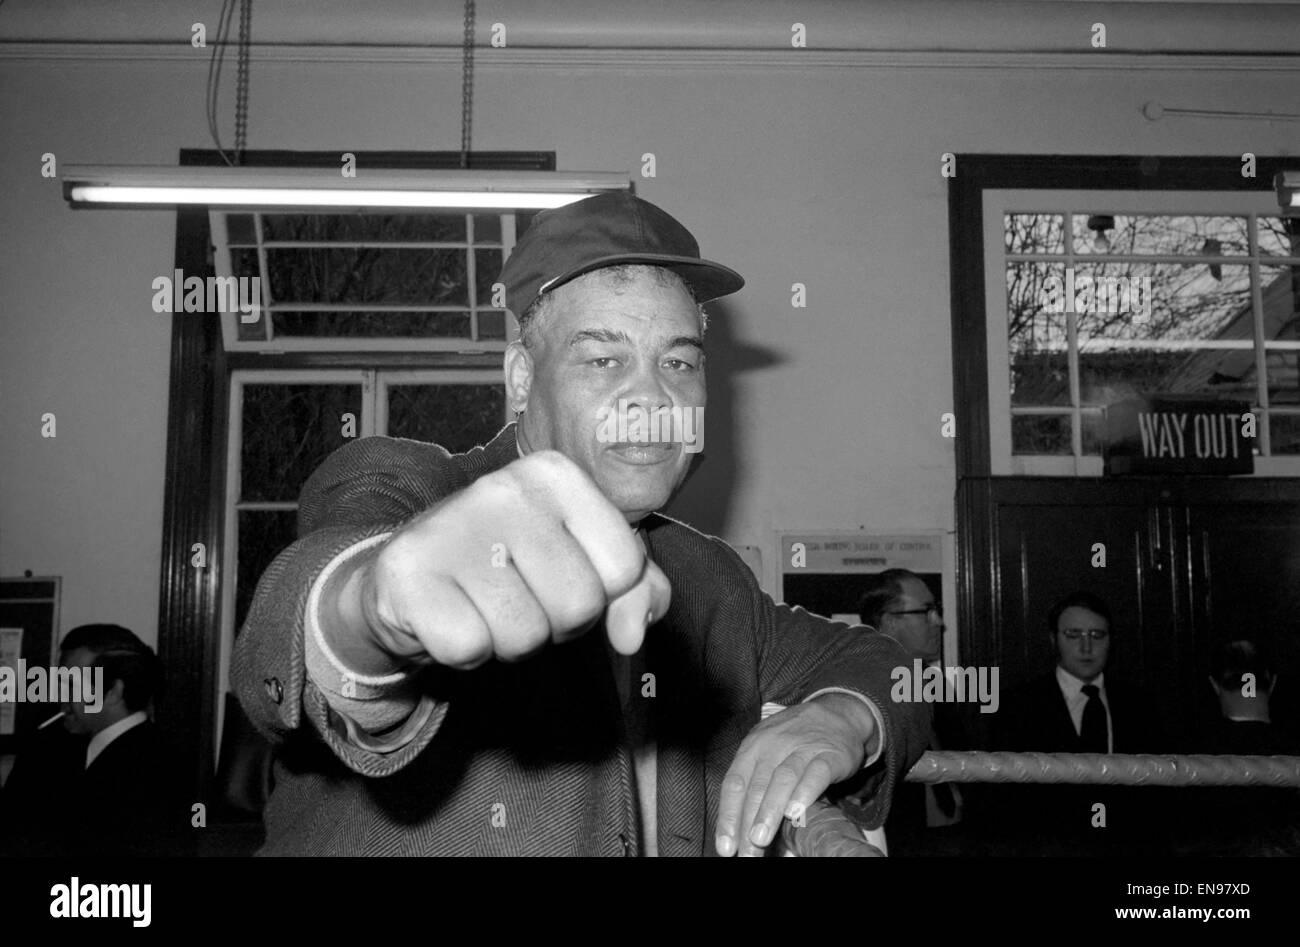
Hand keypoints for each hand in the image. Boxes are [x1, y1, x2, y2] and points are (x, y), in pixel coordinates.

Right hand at [339, 450, 671, 669]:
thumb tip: (633, 634)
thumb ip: (632, 589)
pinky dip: (462, 651)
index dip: (601, 593)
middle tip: (518, 599)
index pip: (625, 565)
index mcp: (556, 474)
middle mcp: (505, 487)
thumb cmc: (506, 568)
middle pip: (580, 604)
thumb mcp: (578, 563)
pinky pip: (469, 646)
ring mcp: (453, 524)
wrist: (409, 579)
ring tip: (483, 608)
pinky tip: (450, 616)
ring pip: (526, 633)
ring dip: (509, 641)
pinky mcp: (409, 570)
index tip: (560, 577)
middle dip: (555, 624)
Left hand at [714, 693, 876, 856]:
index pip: (734, 783)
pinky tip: (795, 812)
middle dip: (747, 823)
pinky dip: (804, 792)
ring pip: (782, 780)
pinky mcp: (830, 754)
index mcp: (753, 747)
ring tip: (761, 839)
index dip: (728, 816)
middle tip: (746, 852)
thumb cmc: (794, 740)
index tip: (725, 845)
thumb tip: (742, 830)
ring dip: (769, 811)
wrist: (837, 713)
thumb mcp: (768, 751)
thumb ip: (756, 785)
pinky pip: (815, 773)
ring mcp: (802, 748)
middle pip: (756, 787)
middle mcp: (774, 746)